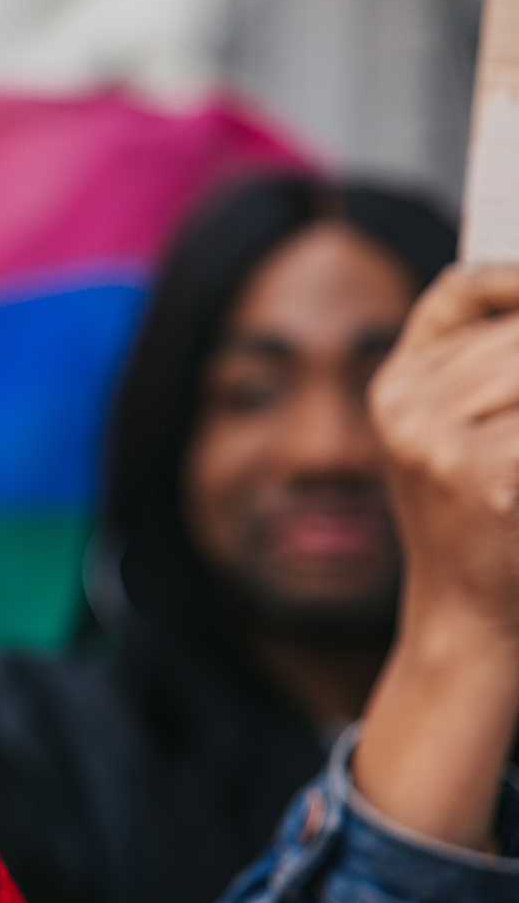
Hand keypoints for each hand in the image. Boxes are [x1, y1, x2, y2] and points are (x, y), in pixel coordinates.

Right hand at [356, 265, 518, 847]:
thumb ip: (485, 369)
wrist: (466, 624)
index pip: (463, 290)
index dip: (516, 279)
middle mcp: (403, 403)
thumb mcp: (457, 437)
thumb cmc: (485, 527)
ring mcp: (434, 440)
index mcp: (396, 384)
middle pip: (518, 335)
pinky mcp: (481, 478)